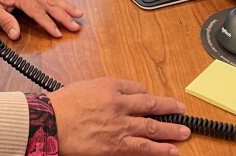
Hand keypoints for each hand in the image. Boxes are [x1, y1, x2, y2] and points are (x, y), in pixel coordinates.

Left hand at [0, 0, 82, 39]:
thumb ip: (5, 21)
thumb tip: (16, 35)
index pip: (37, 12)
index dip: (48, 23)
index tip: (58, 34)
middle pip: (50, 3)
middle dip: (64, 15)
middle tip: (76, 26)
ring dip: (66, 6)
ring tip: (79, 14)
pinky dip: (59, 1)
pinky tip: (66, 6)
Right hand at [48, 78, 190, 155]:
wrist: (51, 122)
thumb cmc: (63, 104)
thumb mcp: (85, 86)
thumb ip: (104, 90)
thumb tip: (118, 94)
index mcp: (110, 87)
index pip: (136, 89)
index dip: (147, 95)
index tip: (153, 99)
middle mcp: (119, 105)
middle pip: (150, 105)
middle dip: (168, 108)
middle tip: (181, 110)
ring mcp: (120, 126)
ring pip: (152, 127)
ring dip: (170, 130)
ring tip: (184, 132)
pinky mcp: (116, 146)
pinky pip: (143, 148)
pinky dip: (159, 150)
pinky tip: (171, 151)